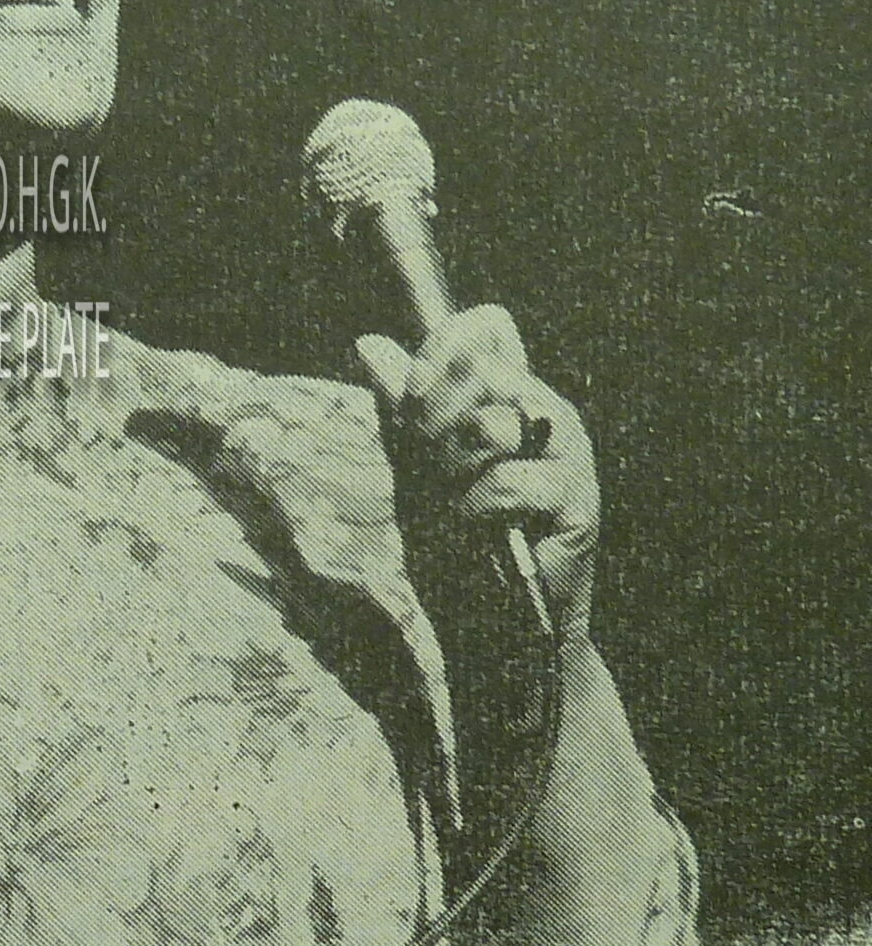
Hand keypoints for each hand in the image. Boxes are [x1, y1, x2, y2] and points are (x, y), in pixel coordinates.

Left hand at [355, 305, 598, 641]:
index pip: (487, 328)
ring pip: (493, 423)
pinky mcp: (581, 502)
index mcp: (512, 393)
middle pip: (480, 370)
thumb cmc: (455, 537)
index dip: (442, 348)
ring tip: (458, 501)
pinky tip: (480, 528)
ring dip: (455, 466)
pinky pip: (509, 482)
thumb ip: (400, 404)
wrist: (489, 623)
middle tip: (433, 468)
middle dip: (433, 420)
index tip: (413, 388)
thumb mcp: (415, 463)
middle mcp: (548, 412)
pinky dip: (478, 508)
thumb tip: (369, 342)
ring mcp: (571, 455)